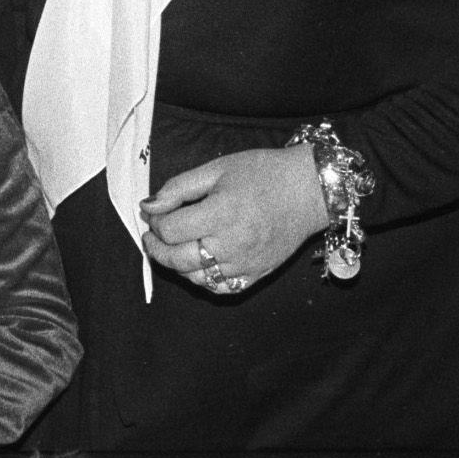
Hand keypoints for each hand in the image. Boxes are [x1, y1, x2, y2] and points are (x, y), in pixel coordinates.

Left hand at [139, 146, 329, 295]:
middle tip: (152, 236)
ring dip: (176, 265)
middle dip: (156, 248)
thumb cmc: (265, 174)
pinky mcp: (256, 274)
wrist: (310, 190)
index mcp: (221, 214)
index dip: (156, 222)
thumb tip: (148, 206)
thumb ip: (178, 189)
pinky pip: (220, 288)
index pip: (171, 230)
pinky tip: (197, 263)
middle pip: (177, 259)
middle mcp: (232, 244)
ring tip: (172, 248)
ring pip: (195, 277)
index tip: (155, 213)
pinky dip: (202, 279)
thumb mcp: (217, 169)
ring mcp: (245, 264)